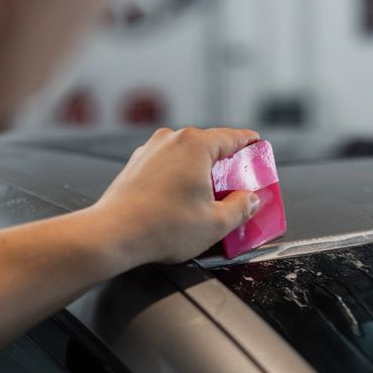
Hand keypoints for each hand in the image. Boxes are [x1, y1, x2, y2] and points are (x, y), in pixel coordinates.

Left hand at [92, 127, 261, 265]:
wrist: (114, 234)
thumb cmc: (160, 227)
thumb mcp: (216, 223)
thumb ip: (241, 208)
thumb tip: (250, 200)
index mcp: (195, 145)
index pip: (233, 137)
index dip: (250, 144)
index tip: (258, 150)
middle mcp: (171, 140)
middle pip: (209, 146)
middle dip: (226, 165)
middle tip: (238, 186)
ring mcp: (150, 151)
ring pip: (186, 156)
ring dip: (201, 173)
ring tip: (209, 200)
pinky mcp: (136, 166)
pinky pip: (168, 166)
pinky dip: (180, 179)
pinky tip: (183, 203)